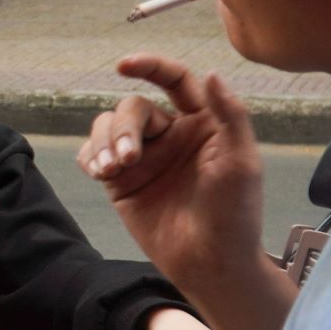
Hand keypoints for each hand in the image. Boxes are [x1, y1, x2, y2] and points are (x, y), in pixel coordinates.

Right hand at [76, 54, 267, 298]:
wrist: (209, 264)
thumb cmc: (234, 215)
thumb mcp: (241, 161)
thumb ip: (230, 114)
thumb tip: (211, 72)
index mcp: (203, 122)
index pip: (175, 80)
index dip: (150, 66)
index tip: (124, 65)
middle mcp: (170, 134)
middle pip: (132, 108)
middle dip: (123, 129)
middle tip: (126, 161)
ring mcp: (144, 157)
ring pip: (107, 127)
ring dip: (102, 143)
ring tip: (108, 170)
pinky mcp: (121, 181)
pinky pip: (92, 154)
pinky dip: (89, 157)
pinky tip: (99, 172)